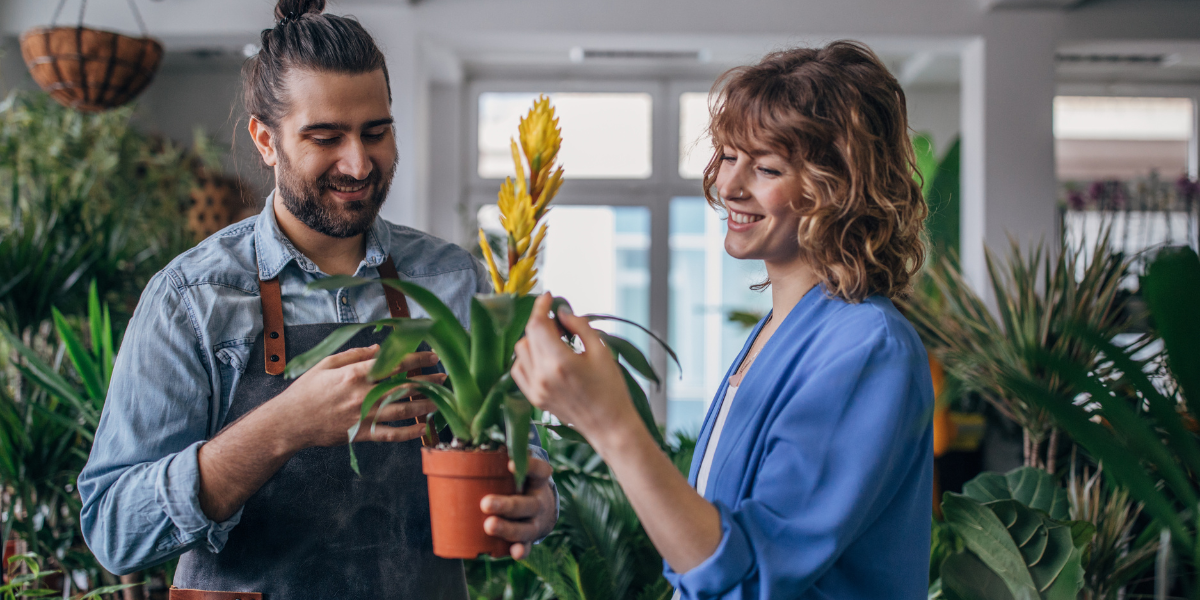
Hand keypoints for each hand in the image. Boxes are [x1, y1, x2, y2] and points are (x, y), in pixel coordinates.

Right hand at [271, 345, 444, 450]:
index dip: (416, 358)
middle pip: (403, 386)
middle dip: (428, 381)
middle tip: (445, 377)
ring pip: (402, 410)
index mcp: (354, 375)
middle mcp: (362, 395)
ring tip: (443, 400)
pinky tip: (425, 428)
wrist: (290, 422)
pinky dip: (410, 433)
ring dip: (425, 405)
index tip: (432, 355)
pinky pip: (391, 434)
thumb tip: (381, 348)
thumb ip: (355, 355)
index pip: (393, 364)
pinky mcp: (361, 434)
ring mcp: (363, 416)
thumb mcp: (327, 364)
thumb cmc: (306, 391)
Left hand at [480, 457, 556, 559]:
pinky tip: (514, 552)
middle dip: (507, 505)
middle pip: (527, 504)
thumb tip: (467, 435)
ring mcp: (536, 522)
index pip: (540, 470)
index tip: (511, 463)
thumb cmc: (517, 482)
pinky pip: (527, 546)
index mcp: (536, 481)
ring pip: (526, 527)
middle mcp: (538, 500)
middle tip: (485, 503)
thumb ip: (500, 454)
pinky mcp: (530, 538)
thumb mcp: (516, 468)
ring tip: (489, 525)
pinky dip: (521, 550)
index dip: (529, 466)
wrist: (541, 509)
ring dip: (508, 528)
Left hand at [511, 293, 639, 443]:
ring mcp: (535, 389)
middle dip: (542, 322)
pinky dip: (527, 357)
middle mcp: (542, 376)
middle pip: (528, 335)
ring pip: (521, 351)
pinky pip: (519, 369)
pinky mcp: (533, 398)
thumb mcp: (601, 351)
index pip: (537, 324)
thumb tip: (562, 312)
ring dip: (534, 339)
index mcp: (559, 362)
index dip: (541, 306)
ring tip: (556, 342)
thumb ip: (579, 326)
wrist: (609, 426)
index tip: (549, 297)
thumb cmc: (611, 390)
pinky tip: (546, 357)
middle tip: (562, 324)